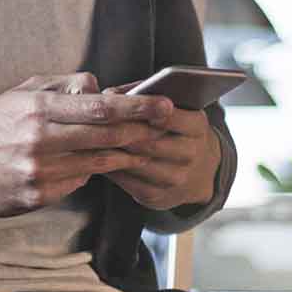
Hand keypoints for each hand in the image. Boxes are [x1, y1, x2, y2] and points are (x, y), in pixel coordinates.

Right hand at [0, 73, 174, 217]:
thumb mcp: (23, 92)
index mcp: (39, 109)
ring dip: (122, 155)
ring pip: (97, 163)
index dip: (138, 107)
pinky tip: (93, 166)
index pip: (101, 107)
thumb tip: (100, 87)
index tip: (164, 105)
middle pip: (107, 136)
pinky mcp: (37, 196)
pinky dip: (88, 173)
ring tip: (139, 148)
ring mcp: (40, 171)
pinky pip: (77, 183)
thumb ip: (63, 86)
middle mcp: (41, 140)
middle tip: (163, 127)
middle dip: (140, 131)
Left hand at [99, 86, 221, 211]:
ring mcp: (176, 178)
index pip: (168, 117)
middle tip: (93, 122)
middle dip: (121, 132)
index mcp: (197, 127)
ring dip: (112, 152)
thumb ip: (144, 96)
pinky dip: (111, 169)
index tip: (119, 104)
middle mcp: (191, 154)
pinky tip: (97, 158)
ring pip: (137, 163)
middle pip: (149, 143)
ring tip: (91, 139)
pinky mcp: (158, 196)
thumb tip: (109, 94)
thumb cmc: (178, 130)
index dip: (142, 111)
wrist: (201, 172)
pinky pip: (128, 182)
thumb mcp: (175, 109)